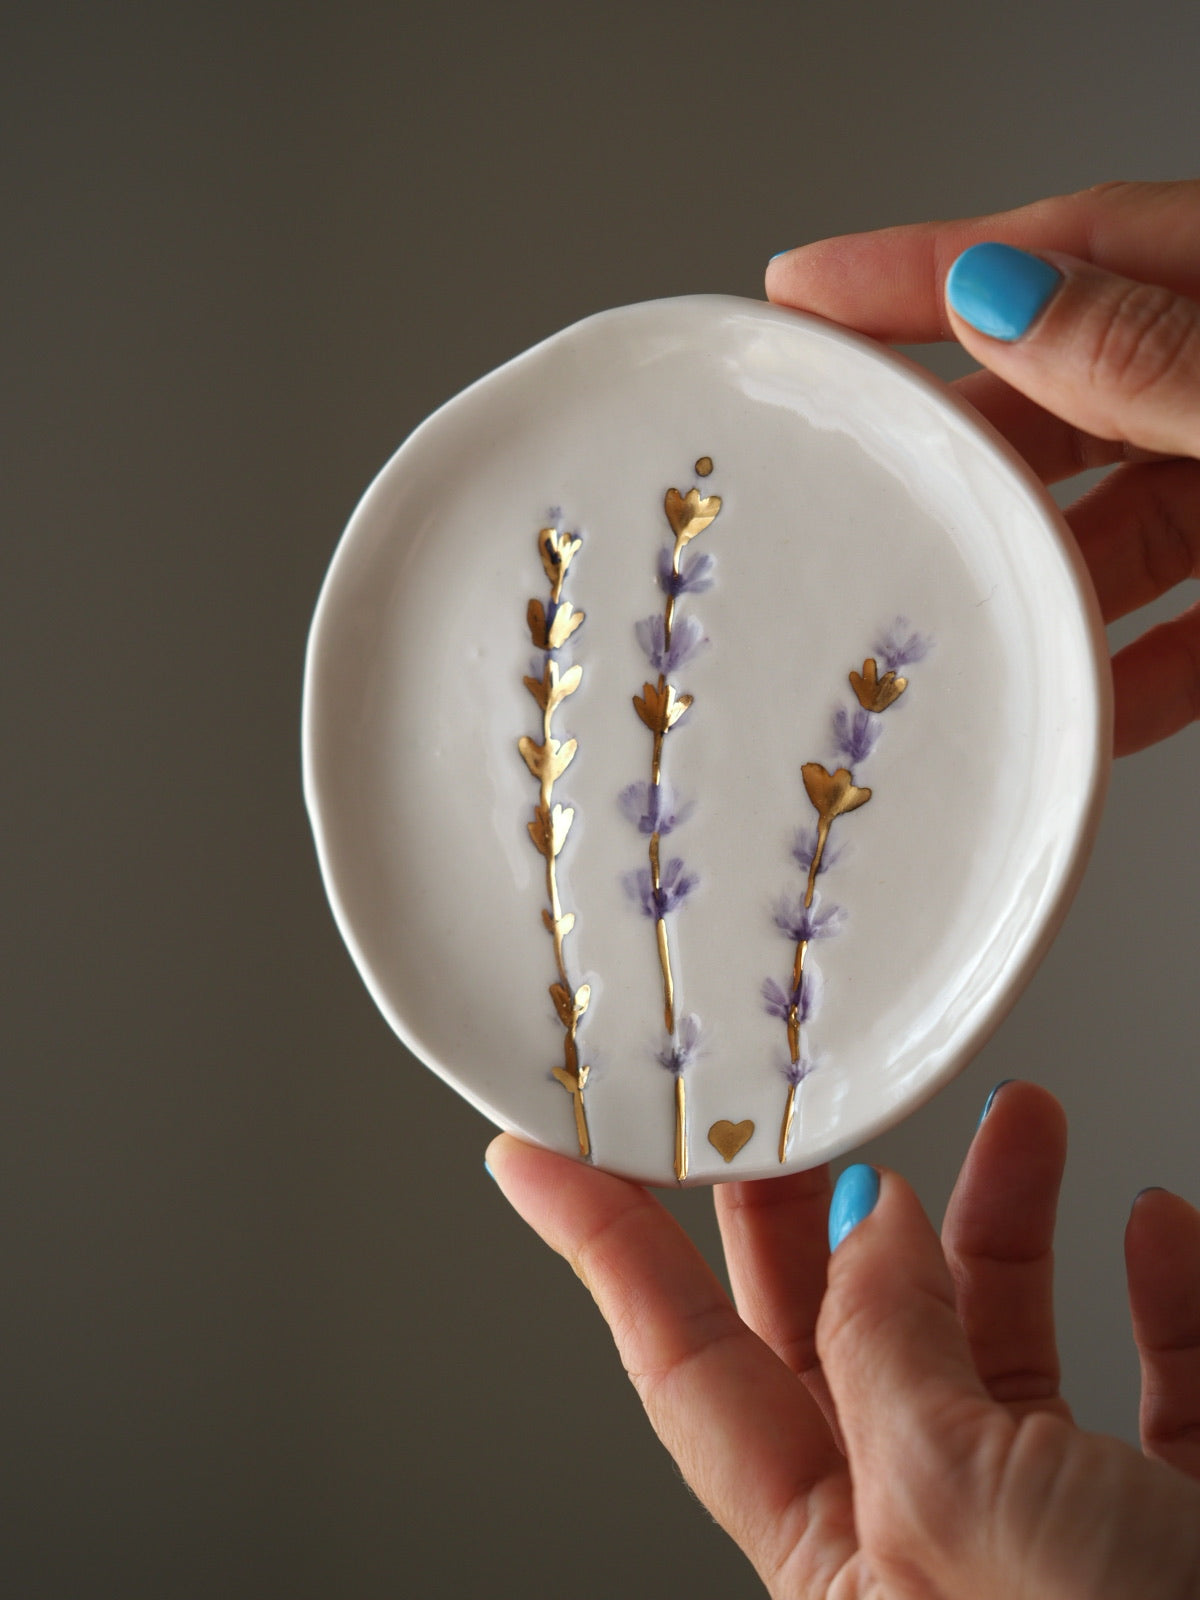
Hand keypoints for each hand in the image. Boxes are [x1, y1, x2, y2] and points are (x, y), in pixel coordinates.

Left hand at [486, 1082, 1199, 1597]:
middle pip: (838, 1327)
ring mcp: (1057, 1529)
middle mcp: (932, 1539)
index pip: (683, 1365)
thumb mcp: (955, 1498)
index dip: (603, 1248)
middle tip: (787, 1095)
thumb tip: (864, 1223)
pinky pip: (1151, 1384)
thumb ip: (886, 1345)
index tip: (533, 1157)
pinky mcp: (1173, 1521)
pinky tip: (1152, 1231)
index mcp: (837, 1557)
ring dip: (1008, 1218)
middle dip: (809, 1200)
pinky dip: (1153, 1294)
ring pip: (1000, 1334)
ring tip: (1020, 1121)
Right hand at [767, 180, 1199, 756]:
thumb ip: (1151, 353)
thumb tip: (1004, 303)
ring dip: (1035, 581)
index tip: (799, 294)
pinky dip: (1129, 673)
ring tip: (951, 625)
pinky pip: (1186, 631)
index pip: (1058, 256)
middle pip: (1064, 398)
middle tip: (855, 480)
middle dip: (960, 448)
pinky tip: (1082, 711)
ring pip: (1113, 523)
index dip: (917, 273)